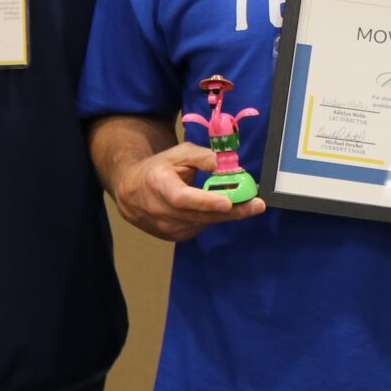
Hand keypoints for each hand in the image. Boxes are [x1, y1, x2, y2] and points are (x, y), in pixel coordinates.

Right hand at [112, 142, 265, 241]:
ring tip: (248, 202)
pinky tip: (221, 206)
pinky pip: (201, 227)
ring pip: (204, 223)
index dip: (206, 202)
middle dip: (232, 211)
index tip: (228, 202)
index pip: (183, 198)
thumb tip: (229, 166)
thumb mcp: (180, 154)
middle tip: (257, 205)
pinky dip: (214, 217)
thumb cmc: (159, 168)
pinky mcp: (174, 237)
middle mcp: (160, 210)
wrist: (132, 190)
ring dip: (227, 214)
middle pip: (199, 215)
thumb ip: (204, 157)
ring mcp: (165, 227)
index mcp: (158, 184)